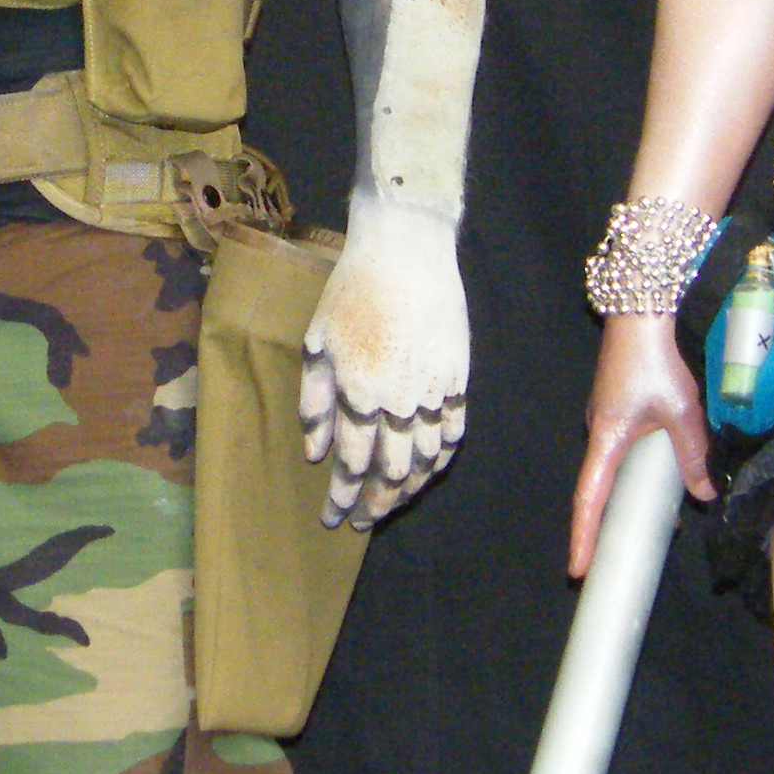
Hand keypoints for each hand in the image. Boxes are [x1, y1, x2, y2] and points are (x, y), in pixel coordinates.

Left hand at [298, 196, 468, 529]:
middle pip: (391, 472)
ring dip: (409, 490)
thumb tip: (315, 453)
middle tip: (362, 522)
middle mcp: (398, 403)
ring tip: (393, 504)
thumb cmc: (352, 291)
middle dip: (375, 504)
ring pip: (426, 460)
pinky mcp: (458, 379)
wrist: (407, 251)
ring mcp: (434, 393)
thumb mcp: (317, 342)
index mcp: (358, 393)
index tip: (332, 518)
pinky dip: (441, 459)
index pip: (350, 462)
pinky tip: (429, 470)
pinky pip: (454, 433)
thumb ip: (315, 401)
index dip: (342, 496)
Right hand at [568, 315, 712, 578]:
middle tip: (635, 547)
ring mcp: (608, 411)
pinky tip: (674, 461)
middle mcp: (601, 428)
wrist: (644, 305)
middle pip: (603, 483)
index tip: (578, 570)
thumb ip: (693, 453)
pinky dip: (645, 461)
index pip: (590, 498)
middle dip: (617, 516)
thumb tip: (705, 493)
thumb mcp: (682, 410)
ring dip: (638, 486)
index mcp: (607, 437)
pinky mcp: (621, 398)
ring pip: (620, 461)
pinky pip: (629, 441)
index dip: (584, 536)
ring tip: (670, 511)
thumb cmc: (656, 357)